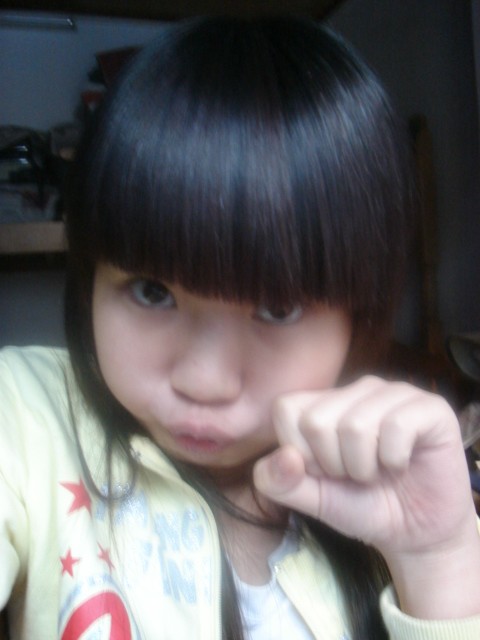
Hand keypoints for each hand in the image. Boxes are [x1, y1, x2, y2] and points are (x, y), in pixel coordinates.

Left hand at [253, 376, 479, 617]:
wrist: (417, 533)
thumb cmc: (364, 507)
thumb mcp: (314, 500)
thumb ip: (283, 483)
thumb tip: (282, 457)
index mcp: (324, 402)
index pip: (285, 409)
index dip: (300, 452)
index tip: (325, 471)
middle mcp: (356, 389)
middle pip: (316, 421)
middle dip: (333, 465)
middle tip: (356, 474)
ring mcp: (394, 393)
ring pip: (355, 426)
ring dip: (364, 468)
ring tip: (379, 471)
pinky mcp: (431, 407)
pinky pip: (396, 427)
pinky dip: (395, 461)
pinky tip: (402, 464)